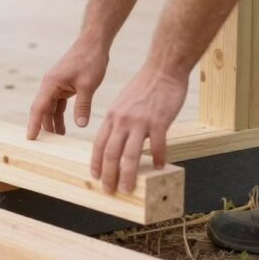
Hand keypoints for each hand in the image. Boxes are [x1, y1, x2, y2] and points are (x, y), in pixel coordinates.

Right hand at [27, 39, 108, 138]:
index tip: (30, 139)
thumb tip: (80, 126)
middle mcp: (50, 85)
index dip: (33, 124)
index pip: (38, 107)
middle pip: (42, 110)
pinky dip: (60, 116)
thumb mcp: (88, 85)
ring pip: (50, 108)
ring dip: (53, 123)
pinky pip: (58, 104)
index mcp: (51, 83)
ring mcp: (56, 85)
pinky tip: (66, 127)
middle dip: (43, 127)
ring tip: (58, 140)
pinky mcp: (64, 86)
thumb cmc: (89, 60)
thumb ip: (83, 106)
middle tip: (46, 146)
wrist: (93, 43)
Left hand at [90, 61, 186, 193]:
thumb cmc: (144, 87)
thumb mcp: (122, 103)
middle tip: (110, 190)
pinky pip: (157, 145)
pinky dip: (158, 158)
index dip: (97, 163)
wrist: (162, 70)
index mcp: (112, 117)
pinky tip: (160, 166)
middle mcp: (122, 120)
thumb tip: (117, 140)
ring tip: (129, 188)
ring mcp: (140, 121)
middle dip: (109, 175)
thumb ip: (118, 121)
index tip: (96, 177)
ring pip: (130, 154)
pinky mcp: (159, 121)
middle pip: (111, 153)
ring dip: (128, 174)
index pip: (99, 144)